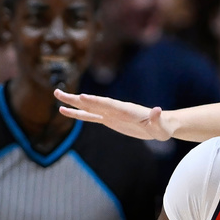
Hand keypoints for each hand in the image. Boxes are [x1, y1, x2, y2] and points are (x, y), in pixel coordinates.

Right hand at [55, 89, 174, 140]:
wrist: (160, 125)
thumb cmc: (163, 127)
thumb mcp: (162, 127)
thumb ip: (157, 119)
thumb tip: (157, 110)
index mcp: (127, 110)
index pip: (109, 104)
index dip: (96, 101)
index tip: (82, 97)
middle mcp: (116, 109)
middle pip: (94, 102)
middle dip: (77, 99)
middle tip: (59, 92)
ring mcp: (111, 114)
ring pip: (88, 107)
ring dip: (73, 103)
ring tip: (57, 96)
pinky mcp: (109, 120)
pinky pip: (91, 116)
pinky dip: (78, 114)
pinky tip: (65, 111)